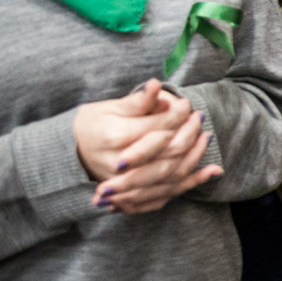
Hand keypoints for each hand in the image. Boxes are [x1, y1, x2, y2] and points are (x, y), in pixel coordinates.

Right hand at [74, 81, 220, 213]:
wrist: (69, 155)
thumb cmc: (90, 126)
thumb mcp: (108, 108)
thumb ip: (137, 102)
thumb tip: (157, 85)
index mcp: (116, 137)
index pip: (157, 127)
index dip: (176, 114)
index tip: (187, 104)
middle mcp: (123, 164)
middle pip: (168, 151)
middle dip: (189, 133)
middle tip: (199, 118)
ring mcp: (128, 184)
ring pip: (172, 172)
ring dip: (195, 155)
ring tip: (206, 137)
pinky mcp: (133, 196)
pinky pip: (168, 192)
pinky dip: (192, 182)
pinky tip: (212, 171)